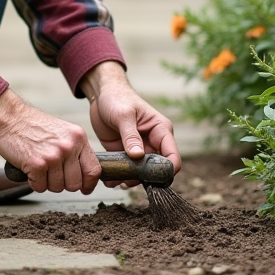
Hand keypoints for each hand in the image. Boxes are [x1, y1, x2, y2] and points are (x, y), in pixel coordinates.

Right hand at [0, 89, 100, 193]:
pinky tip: (29, 168)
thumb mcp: (63, 132)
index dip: (89, 184)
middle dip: (62, 183)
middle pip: (75, 184)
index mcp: (78, 137)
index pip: (94, 170)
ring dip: (46, 182)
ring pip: (57, 188)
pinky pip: (40, 187)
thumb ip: (75, 150)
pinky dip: (33, 182)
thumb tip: (85, 174)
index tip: (84, 188)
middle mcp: (69, 147)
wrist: (9, 117)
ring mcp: (53, 156)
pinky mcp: (37, 164)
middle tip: (51, 173)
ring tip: (39, 166)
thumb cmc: (33, 126)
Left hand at [81, 62, 180, 184]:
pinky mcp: (125, 154)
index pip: (172, 155)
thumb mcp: (124, 115)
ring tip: (115, 179)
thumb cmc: (117, 98)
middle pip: (156, 169)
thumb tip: (138, 156)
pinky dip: (119, 176)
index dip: (167, 169)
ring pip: (141, 173)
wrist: (102, 94)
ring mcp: (139, 150)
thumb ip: (131, 136)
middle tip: (127, 180)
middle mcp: (153, 142)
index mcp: (160, 130)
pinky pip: (126, 170)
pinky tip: (109, 179)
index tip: (153, 178)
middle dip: (145, 178)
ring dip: (130, 179)